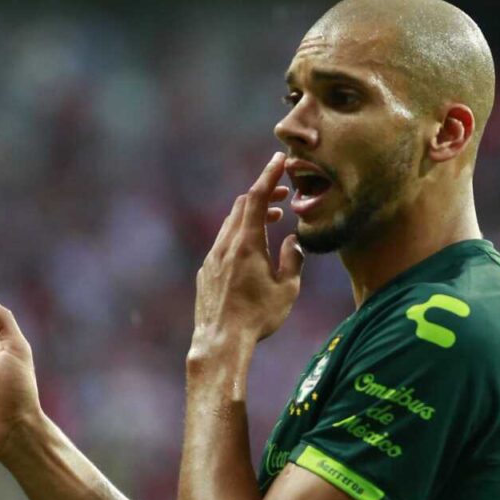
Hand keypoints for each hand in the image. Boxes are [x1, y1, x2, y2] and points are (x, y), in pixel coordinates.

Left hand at [191, 152, 303, 355]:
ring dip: (252, 215)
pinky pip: (223, 242)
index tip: (280, 159)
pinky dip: (240, 234)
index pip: (258, 197)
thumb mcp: (287, 289)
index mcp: (247, 243)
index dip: (270, 175)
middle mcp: (226, 244)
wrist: (220, 341)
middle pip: (243, 205)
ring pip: (231, 223)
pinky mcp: (205, 272)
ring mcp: (212, 257)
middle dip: (264, 194)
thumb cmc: (258, 317)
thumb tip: (293, 242)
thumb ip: (292, 259)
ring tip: (274, 221)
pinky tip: (253, 250)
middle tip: (284, 195)